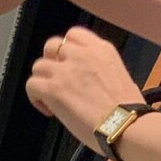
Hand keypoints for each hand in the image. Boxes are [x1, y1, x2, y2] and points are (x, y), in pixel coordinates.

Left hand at [25, 26, 145, 150]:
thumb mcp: (121, 76)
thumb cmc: (129, 110)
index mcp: (101, 50)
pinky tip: (49, 110)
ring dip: (42, 81)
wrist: (125, 125)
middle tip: (57, 79)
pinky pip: (31, 85)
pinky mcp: (53, 89)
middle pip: (52, 45)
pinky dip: (35, 97)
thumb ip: (101, 70)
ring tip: (52, 99)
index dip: (66, 49)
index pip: (73, 35)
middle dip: (51, 62)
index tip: (69, 63)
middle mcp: (81, 54)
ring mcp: (65, 71)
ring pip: (38, 66)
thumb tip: (91, 81)